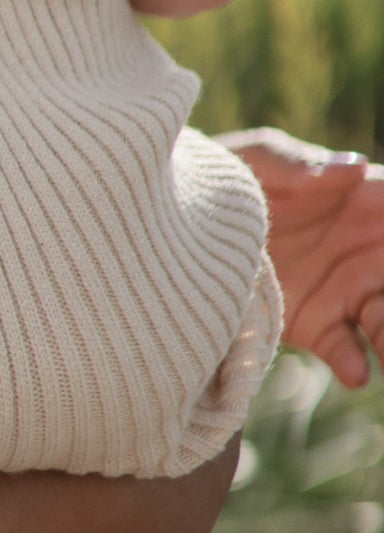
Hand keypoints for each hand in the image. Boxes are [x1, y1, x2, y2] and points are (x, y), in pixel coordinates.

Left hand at [223, 127, 383, 387]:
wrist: (170, 222)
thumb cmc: (221, 176)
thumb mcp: (255, 159)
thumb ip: (301, 165)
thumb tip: (357, 166)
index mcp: (363, 202)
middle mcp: (362, 251)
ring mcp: (339, 289)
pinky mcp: (311, 322)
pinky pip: (343, 348)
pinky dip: (353, 362)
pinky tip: (355, 373)